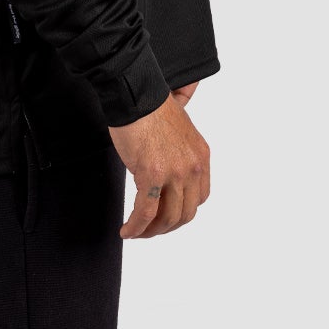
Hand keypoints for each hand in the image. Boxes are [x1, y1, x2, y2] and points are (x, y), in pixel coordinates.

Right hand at [107, 92, 209, 239]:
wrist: (135, 95)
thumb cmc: (149, 107)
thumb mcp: (176, 132)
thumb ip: (177, 151)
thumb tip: (164, 165)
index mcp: (201, 156)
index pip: (200, 197)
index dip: (182, 211)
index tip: (166, 215)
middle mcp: (192, 167)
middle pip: (185, 213)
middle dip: (166, 227)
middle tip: (150, 230)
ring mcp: (175, 172)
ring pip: (167, 218)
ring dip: (150, 231)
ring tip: (136, 233)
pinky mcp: (152, 175)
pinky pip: (145, 212)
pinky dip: (136, 227)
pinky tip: (126, 231)